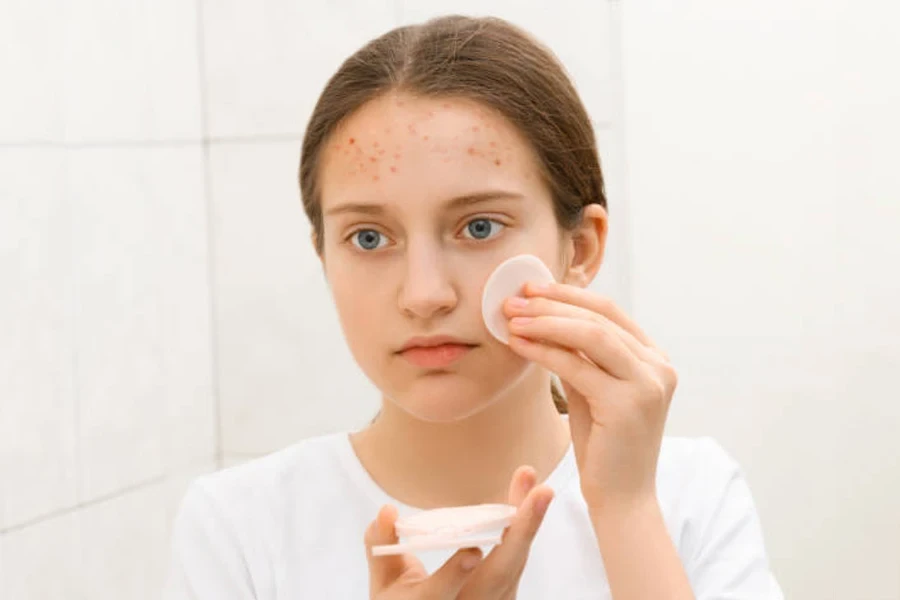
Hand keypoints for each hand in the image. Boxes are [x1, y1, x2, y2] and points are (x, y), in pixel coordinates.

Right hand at [365, 466, 553, 598]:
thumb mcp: (384, 583)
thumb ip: (379, 547)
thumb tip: (386, 511)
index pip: (441, 594)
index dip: (454, 573)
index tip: (472, 551)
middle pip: (500, 575)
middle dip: (521, 533)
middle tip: (541, 492)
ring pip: (515, 562)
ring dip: (527, 520)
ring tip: (533, 482)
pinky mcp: (505, 590)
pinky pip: (516, 556)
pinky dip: (523, 525)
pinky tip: (528, 496)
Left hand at [504, 283, 676, 515]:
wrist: (620, 498)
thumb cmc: (603, 445)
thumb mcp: (592, 390)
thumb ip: (579, 356)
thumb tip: (542, 317)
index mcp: (655, 359)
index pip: (610, 312)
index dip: (568, 295)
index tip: (532, 288)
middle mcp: (659, 367)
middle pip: (600, 317)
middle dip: (551, 304)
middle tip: (513, 299)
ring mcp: (648, 384)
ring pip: (591, 335)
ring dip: (545, 322)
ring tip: (511, 318)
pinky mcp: (628, 404)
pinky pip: (578, 367)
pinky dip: (544, 351)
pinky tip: (519, 344)